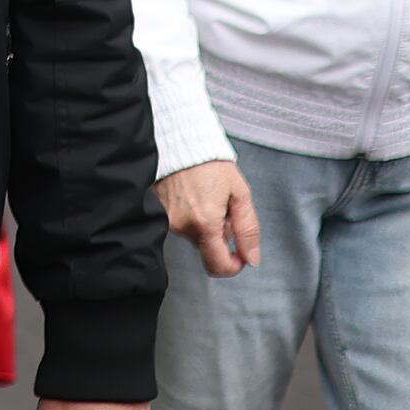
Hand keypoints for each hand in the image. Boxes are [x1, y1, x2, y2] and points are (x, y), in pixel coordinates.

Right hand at [157, 161, 259, 277]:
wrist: (180, 142)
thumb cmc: (210, 164)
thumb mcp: (240, 194)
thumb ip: (247, 230)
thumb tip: (251, 258)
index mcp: (205, 223)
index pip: (217, 265)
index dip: (233, 266)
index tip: (240, 257)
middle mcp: (182, 226)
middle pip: (206, 247)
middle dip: (219, 234)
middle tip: (224, 209)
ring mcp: (167, 221)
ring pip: (193, 234)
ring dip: (205, 223)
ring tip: (207, 196)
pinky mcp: (158, 213)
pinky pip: (180, 224)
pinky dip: (190, 216)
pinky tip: (193, 196)